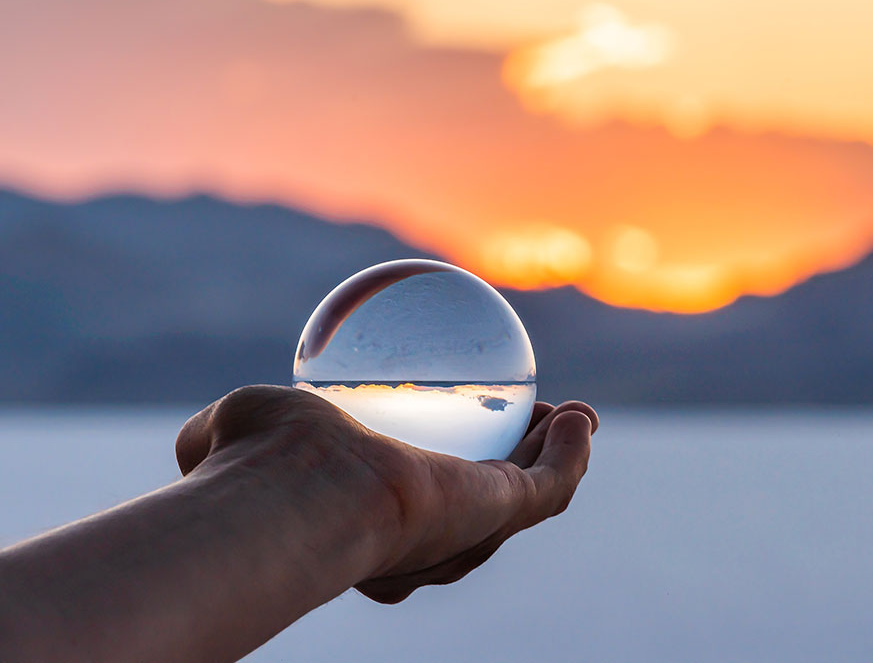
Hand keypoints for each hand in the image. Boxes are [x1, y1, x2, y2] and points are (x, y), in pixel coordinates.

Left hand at [176, 385, 596, 603]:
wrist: (302, 498)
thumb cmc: (261, 468)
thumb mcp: (242, 429)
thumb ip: (232, 431)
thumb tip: (205, 436)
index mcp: (369, 532)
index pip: (418, 508)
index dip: (444, 478)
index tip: (455, 429)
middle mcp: (425, 543)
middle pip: (487, 506)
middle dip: (516, 469)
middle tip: (530, 418)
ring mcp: (467, 533)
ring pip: (528, 498)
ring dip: (557, 457)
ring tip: (574, 415)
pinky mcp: (502, 514)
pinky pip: (550, 484)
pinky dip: (571, 452)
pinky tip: (581, 416)